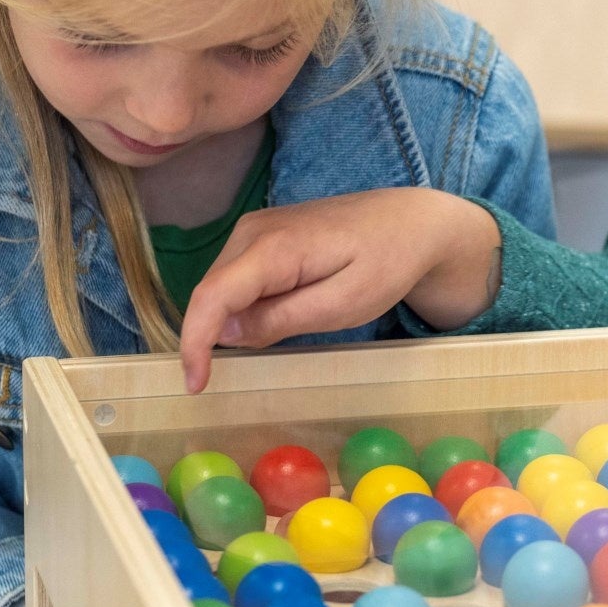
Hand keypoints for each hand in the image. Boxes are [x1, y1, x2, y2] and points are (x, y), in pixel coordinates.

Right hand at [179, 189, 502, 392]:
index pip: (212, 296)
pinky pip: (239, 276)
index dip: (195, 343)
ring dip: (237, 318)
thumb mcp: (342, 304)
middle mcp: (253, 230)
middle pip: (213, 293)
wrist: (413, 221)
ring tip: (297, 320)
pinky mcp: (264, 233)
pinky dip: (248, 303)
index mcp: (273, 247)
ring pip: (223, 286)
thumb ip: (280, 319)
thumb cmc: (387, 263)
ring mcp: (256, 227)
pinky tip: (288, 308)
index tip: (194, 385)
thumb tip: (223, 334)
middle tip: (274, 349)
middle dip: (220, 333)